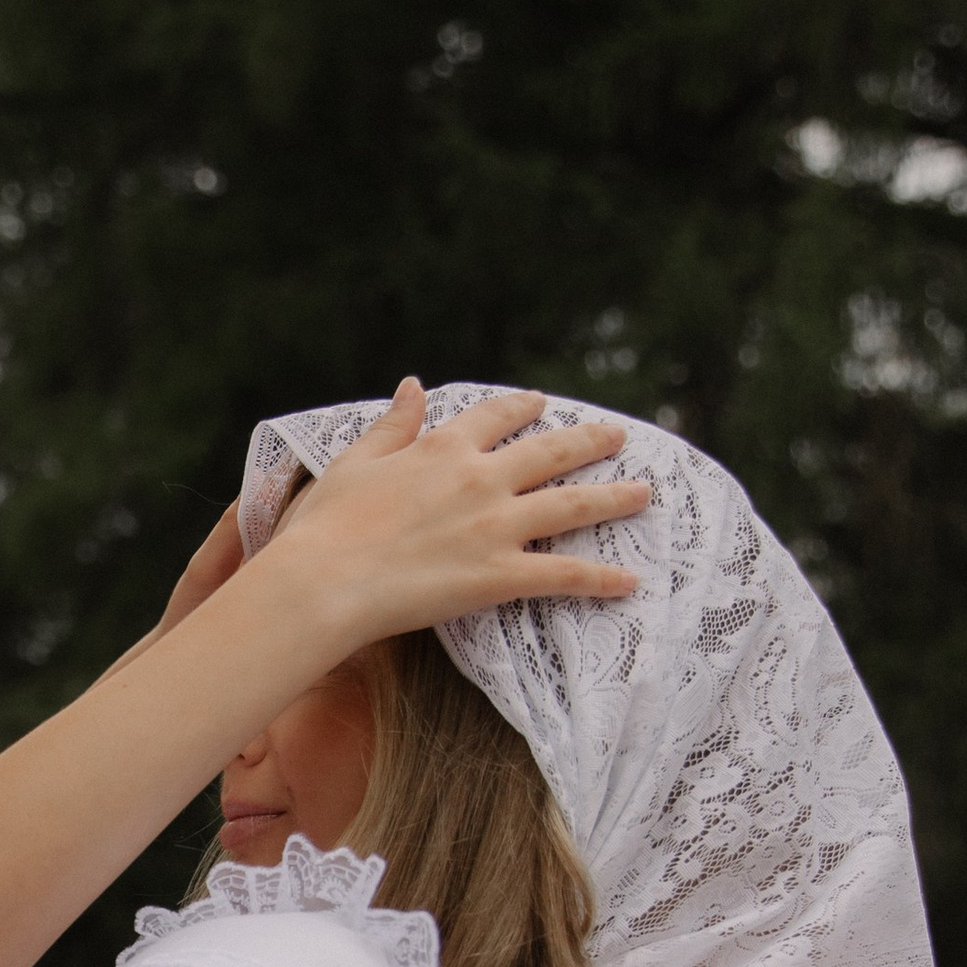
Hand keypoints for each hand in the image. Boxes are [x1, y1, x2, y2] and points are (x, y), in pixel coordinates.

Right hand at [259, 380, 648, 650]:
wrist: (323, 581)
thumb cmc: (325, 526)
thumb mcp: (355, 462)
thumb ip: (393, 425)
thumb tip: (413, 384)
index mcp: (443, 447)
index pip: (496, 416)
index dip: (523, 407)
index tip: (540, 403)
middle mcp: (480, 478)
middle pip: (551, 451)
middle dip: (589, 442)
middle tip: (618, 437)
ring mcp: (496, 526)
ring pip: (573, 504)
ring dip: (613, 498)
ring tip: (643, 494)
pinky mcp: (500, 574)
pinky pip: (564, 574)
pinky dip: (600, 579)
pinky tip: (630, 582)